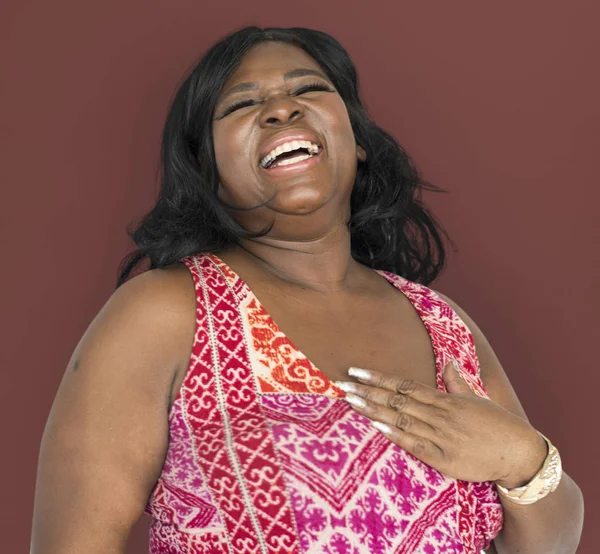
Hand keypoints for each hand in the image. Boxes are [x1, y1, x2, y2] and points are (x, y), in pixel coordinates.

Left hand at [334, 360, 546, 486]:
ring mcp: (441, 437)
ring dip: (374, 410)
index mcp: (445, 400)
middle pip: (396, 400)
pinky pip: (415, 445)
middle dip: (367, 392)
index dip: (379, 378)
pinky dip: (396, 436)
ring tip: (350, 401)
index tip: (357, 372)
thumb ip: (456, 382)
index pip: (404, 385)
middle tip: (342, 384)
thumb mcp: (476, 399)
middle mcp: (439, 415)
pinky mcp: (444, 460)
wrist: (519, 453)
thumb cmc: (497, 425)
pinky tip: (377, 428)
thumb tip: (448, 362)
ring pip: (401, 419)